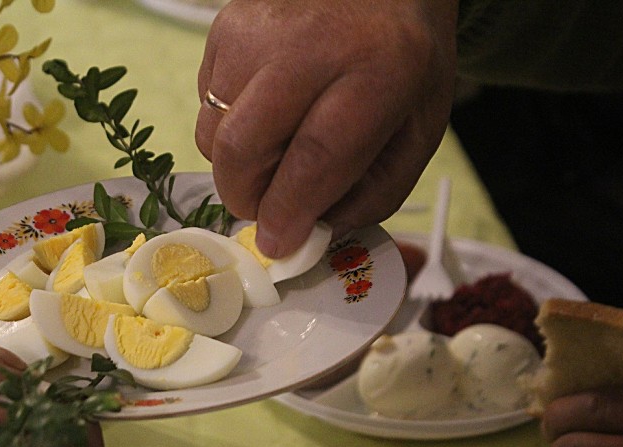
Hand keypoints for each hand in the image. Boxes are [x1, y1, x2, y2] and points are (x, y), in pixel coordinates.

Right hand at [195, 0, 458, 257]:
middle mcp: (307, 44)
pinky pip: (206, 106)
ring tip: (272, 152)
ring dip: (236, 165)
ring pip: (213, 133)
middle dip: (246, 198)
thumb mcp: (417, 132)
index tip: (278, 243)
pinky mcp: (224, 28)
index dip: (288, 211)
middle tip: (265, 208)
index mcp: (377, 70)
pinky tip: (265, 110)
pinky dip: (228, 128)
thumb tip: (308, 234)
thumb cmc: (403, 61)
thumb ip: (372, 194)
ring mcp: (254, 32)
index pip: (314, 157)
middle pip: (243, 147)